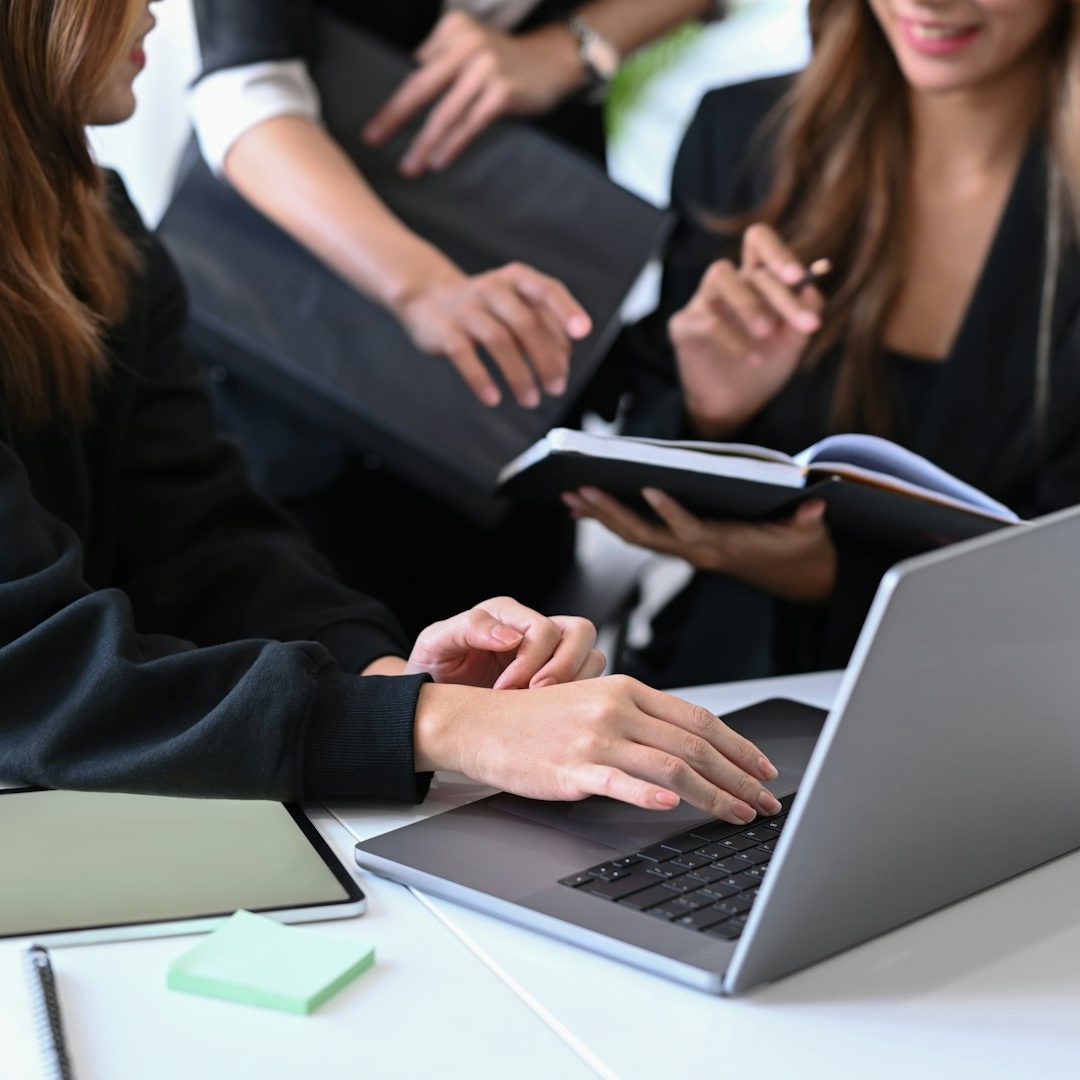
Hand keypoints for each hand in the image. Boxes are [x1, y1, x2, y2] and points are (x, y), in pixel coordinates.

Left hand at [364, 12, 583, 176]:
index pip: (417, 73)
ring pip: (445, 112)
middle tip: (373, 140)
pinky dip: (453, 144)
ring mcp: (486, 67)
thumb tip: (412, 77)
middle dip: (395, 117)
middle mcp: (467, 44)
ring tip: (409, 167)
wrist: (553, 61)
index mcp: (452, 30)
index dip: (393, 104)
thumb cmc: (506, 61)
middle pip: (421, 87)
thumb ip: (440, 58)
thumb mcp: (470, 45)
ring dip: (424, 142)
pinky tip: (439, 161)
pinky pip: (471, 123)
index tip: (374, 131)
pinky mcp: (503, 92)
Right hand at [394, 261, 591, 408]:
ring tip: (530, 400)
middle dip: (546, 359)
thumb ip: (543, 328)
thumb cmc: (485, 307)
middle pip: (525, 323)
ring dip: (519, 375)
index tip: (582, 333)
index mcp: (516, 279)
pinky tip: (493, 398)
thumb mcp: (516, 306)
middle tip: (556, 388)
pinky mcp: (444, 330)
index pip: (546, 290)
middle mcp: (492, 289)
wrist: (428, 296)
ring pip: (499, 341)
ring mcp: (466, 309)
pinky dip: (481, 379)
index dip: (566, 311)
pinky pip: (464, 356)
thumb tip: (563, 364)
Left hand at [405, 596, 604, 689]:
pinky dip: (575, 700)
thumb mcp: (436, 643)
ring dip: (572, 685)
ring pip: (592, 657)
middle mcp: (533, 629)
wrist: (428, 700)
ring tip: (538, 706)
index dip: (530, 662)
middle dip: (563, 668)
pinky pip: (587, 685)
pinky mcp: (557, 681)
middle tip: (534, 695)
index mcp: (506, 614)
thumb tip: (509, 636)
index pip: (543, 628)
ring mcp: (549, 655)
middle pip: (580, 632)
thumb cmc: (432, 668)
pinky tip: (545, 715)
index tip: (505, 688)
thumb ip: (469, 628)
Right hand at [414, 675, 783, 821]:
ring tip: (739, 814)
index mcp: (627, 690)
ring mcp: (595, 739)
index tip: (764, 769)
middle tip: (766, 801)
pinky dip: (650, 793)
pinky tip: (673, 806)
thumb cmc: (541, 719)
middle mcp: (616, 709)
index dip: (739, 746)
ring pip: (670, 766)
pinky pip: (620, 781)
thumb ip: (641, 719)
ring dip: (714, 794)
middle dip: (740, 777)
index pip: (699, 718)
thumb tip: (691, 746)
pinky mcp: (572, 768)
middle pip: (695, 745)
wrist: (485, 724)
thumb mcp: (595, 703)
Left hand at [563, 488, 836, 603]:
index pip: (691, 530)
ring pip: (634, 535)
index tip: (649, 489)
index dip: (671, 513)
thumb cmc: (798, 547)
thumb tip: (815, 504)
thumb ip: (806, 521)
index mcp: (723, 546)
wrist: (794, 573)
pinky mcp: (679, 546)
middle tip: (580, 489)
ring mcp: (684, 551)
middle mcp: (696, 551)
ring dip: (601, 516)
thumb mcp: (808, 534)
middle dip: (611, 513)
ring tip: (570, 494)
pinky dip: (609, 519)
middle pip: (645, 535)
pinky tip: (584, 506)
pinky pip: (637, 534)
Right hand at [671, 224, 825, 438]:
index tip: (799, 277)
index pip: (760, 241)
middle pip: (749, 267)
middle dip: (780, 294)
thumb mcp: (794, 339)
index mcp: (754, 278)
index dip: (778, 252)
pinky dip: (733, 340)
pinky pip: (707, 321)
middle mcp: (728, 283)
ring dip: (749, 303)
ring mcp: (703, 301)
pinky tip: (754, 360)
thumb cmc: (766, 363)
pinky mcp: (683, 325)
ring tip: (767, 332)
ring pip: (720, 275)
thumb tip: (813, 281)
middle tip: (803, 324)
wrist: (738, 403)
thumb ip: (806, 310)